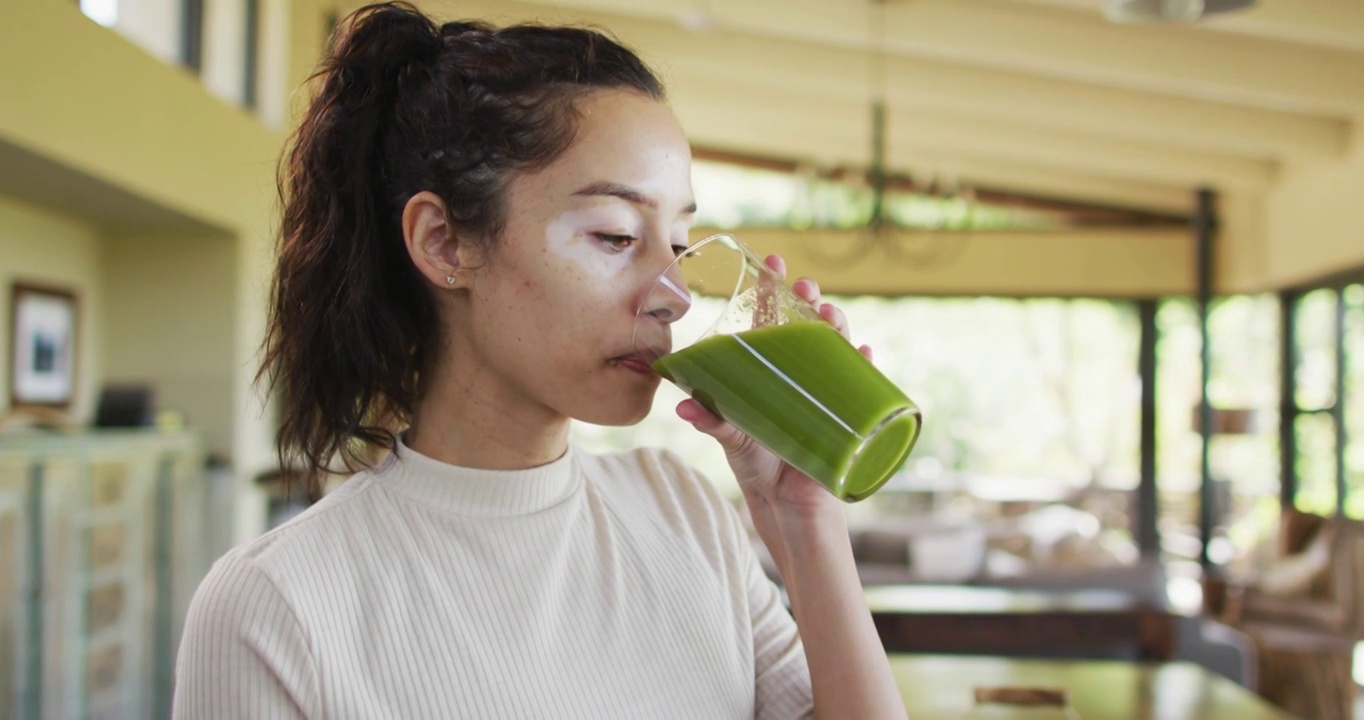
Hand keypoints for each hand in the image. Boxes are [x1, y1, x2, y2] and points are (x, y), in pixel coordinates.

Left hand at [675, 254, 874, 517]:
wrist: (785, 505)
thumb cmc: (758, 464)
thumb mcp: (732, 437)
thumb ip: (712, 419)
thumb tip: (682, 406)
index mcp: (772, 370)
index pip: (774, 319)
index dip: (774, 290)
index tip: (772, 262)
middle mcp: (801, 374)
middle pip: (809, 327)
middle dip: (808, 302)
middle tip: (803, 287)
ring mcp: (826, 392)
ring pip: (837, 349)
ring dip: (837, 327)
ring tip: (828, 315)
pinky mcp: (845, 417)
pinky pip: (862, 386)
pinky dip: (865, 368)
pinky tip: (865, 353)